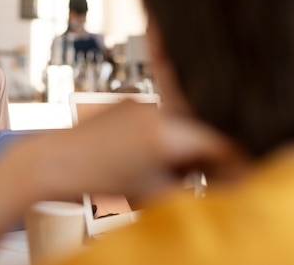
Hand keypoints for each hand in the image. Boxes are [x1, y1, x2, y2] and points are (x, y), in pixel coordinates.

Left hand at [0, 100, 245, 205]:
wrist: (52, 161)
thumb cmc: (93, 178)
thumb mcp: (151, 191)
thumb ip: (189, 187)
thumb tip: (214, 186)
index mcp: (168, 131)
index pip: (219, 144)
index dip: (234, 165)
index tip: (241, 179)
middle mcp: (158, 108)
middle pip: (200, 132)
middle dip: (208, 158)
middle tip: (211, 180)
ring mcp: (141, 103)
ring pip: (180, 125)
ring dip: (186, 148)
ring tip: (177, 173)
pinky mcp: (127, 104)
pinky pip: (160, 120)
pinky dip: (166, 138)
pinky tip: (156, 158)